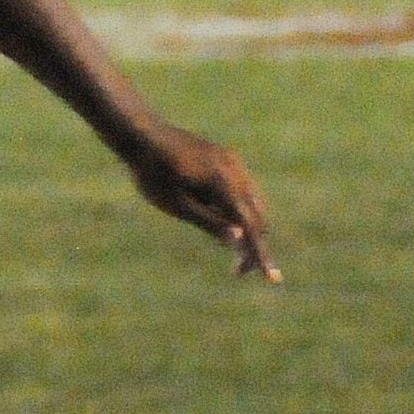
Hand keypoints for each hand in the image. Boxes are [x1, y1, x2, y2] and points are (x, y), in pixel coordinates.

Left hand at [122, 117, 279, 281]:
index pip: (250, 226)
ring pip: (252, 202)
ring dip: (248, 227)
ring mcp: (233, 163)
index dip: (260, 254)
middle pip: (257, 215)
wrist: (141, 135)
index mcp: (223, 183)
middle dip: (253, 244)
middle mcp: (235, 171)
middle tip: (238, 273)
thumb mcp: (176, 205)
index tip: (272, 279)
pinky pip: (241, 190)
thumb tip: (240, 240)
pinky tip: (223, 222)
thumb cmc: (152, 174)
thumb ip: (208, 222)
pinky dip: (239, 210)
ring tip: (231, 252)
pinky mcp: (225, 159)